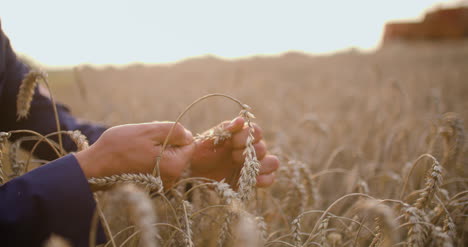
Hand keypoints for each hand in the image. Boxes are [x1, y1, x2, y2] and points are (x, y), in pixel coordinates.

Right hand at [75, 122, 194, 187]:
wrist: (94, 167)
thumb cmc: (120, 147)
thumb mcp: (149, 131)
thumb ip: (175, 131)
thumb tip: (188, 136)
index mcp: (175, 165)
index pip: (189, 143)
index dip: (175, 134)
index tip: (155, 134)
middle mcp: (172, 178)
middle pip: (179, 149)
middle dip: (165, 140)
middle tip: (144, 139)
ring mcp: (161, 181)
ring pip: (168, 155)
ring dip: (156, 147)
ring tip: (137, 146)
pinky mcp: (151, 182)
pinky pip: (158, 163)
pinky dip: (149, 155)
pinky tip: (134, 154)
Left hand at [190, 117, 278, 187]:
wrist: (193, 170)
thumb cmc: (200, 150)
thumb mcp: (210, 137)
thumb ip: (225, 128)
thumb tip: (241, 120)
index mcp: (242, 136)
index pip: (256, 131)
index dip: (247, 137)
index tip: (232, 142)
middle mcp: (250, 150)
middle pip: (263, 148)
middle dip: (249, 152)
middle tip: (233, 157)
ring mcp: (252, 165)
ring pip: (272, 162)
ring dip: (261, 164)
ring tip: (244, 168)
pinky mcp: (251, 180)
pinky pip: (269, 179)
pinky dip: (265, 179)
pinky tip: (253, 180)